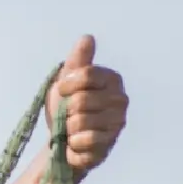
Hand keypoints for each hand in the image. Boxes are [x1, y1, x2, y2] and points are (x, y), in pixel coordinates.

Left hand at [45, 34, 128, 181]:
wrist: (62, 142)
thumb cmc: (66, 108)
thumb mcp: (66, 81)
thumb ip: (77, 61)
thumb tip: (87, 38)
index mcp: (111, 79)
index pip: (86, 74)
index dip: (66, 85)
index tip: (62, 91)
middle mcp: (120, 100)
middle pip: (80, 101)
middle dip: (66, 111)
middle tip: (68, 115)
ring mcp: (117, 124)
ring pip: (80, 122)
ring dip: (67, 129)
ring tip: (71, 130)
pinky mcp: (109, 145)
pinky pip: (83, 142)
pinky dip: (71, 144)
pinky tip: (74, 143)